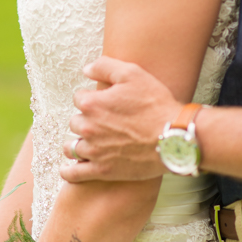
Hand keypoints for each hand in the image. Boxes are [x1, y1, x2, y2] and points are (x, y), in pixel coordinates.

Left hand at [60, 57, 180, 182]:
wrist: (173, 137)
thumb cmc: (156, 104)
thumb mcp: (132, 74)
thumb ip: (105, 66)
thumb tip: (86, 69)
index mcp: (92, 104)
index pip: (79, 98)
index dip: (91, 99)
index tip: (102, 103)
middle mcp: (88, 127)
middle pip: (74, 122)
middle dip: (85, 121)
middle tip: (100, 123)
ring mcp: (93, 151)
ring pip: (71, 147)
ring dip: (76, 144)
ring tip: (86, 144)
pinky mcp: (101, 170)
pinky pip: (74, 174)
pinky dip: (69, 172)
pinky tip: (68, 169)